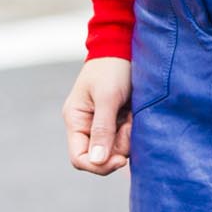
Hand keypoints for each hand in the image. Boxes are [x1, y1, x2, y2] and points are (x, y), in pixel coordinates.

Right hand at [64, 57, 132, 172]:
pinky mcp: (118, 121)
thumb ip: (102, 129)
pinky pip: (127, 139)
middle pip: (101, 157)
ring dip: (129, 137)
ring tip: (133, 114)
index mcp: (76, 120)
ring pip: (117, 149)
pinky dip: (134, 131)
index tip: (121, 159)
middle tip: (129, 125)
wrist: (125, 46)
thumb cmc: (113, 68)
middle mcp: (87, 126)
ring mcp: (103, 125)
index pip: (80, 158)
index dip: (99, 165)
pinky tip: (135, 115)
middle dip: (118, 147)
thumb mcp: (107, 97)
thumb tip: (97, 161)